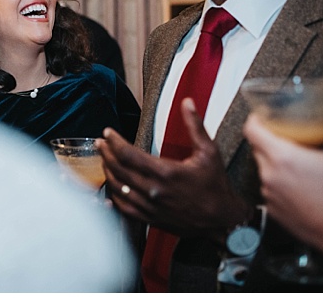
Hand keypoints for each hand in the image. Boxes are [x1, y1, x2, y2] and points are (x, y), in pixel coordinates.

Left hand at [97, 98, 251, 237]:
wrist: (223, 220)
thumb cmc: (216, 186)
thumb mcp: (209, 152)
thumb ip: (195, 126)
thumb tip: (187, 103)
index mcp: (166, 172)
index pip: (128, 154)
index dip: (114, 141)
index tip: (107, 133)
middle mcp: (154, 190)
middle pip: (118, 169)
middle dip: (105, 153)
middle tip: (100, 143)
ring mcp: (150, 206)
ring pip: (117, 187)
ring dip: (107, 172)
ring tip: (104, 160)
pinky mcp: (149, 218)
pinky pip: (123, 207)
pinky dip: (113, 195)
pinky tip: (109, 187)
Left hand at [243, 83, 322, 258]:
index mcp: (282, 158)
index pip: (251, 130)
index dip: (256, 119)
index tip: (264, 115)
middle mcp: (269, 176)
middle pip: (258, 148)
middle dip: (270, 138)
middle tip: (290, 134)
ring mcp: (269, 195)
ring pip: (264, 169)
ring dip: (276, 161)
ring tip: (300, 159)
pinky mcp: (274, 211)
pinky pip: (270, 189)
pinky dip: (280, 182)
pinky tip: (301, 182)